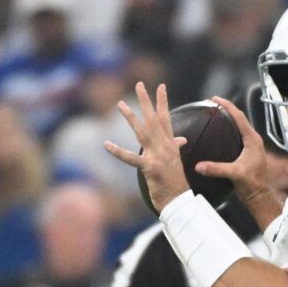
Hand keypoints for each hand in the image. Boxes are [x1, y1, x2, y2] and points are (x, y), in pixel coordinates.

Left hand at [103, 83, 189, 213]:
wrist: (179, 201)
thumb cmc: (176, 183)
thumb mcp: (176, 161)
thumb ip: (176, 147)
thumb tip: (181, 139)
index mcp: (171, 145)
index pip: (166, 119)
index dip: (163, 102)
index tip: (160, 87)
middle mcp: (165, 147)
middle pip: (154, 119)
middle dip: (146, 101)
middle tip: (139, 85)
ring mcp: (157, 157)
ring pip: (142, 132)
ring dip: (130, 118)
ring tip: (120, 104)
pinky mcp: (149, 169)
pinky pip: (131, 159)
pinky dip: (118, 152)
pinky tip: (106, 144)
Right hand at [196, 95, 274, 209]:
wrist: (259, 196)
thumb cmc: (252, 184)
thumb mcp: (234, 174)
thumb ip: (216, 169)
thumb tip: (199, 166)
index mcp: (252, 140)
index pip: (239, 117)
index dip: (227, 106)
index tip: (216, 99)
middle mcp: (253, 140)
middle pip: (240, 118)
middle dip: (227, 109)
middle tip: (214, 103)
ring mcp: (251, 146)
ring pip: (240, 126)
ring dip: (229, 118)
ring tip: (216, 114)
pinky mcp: (248, 152)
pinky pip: (238, 135)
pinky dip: (229, 130)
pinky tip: (219, 133)